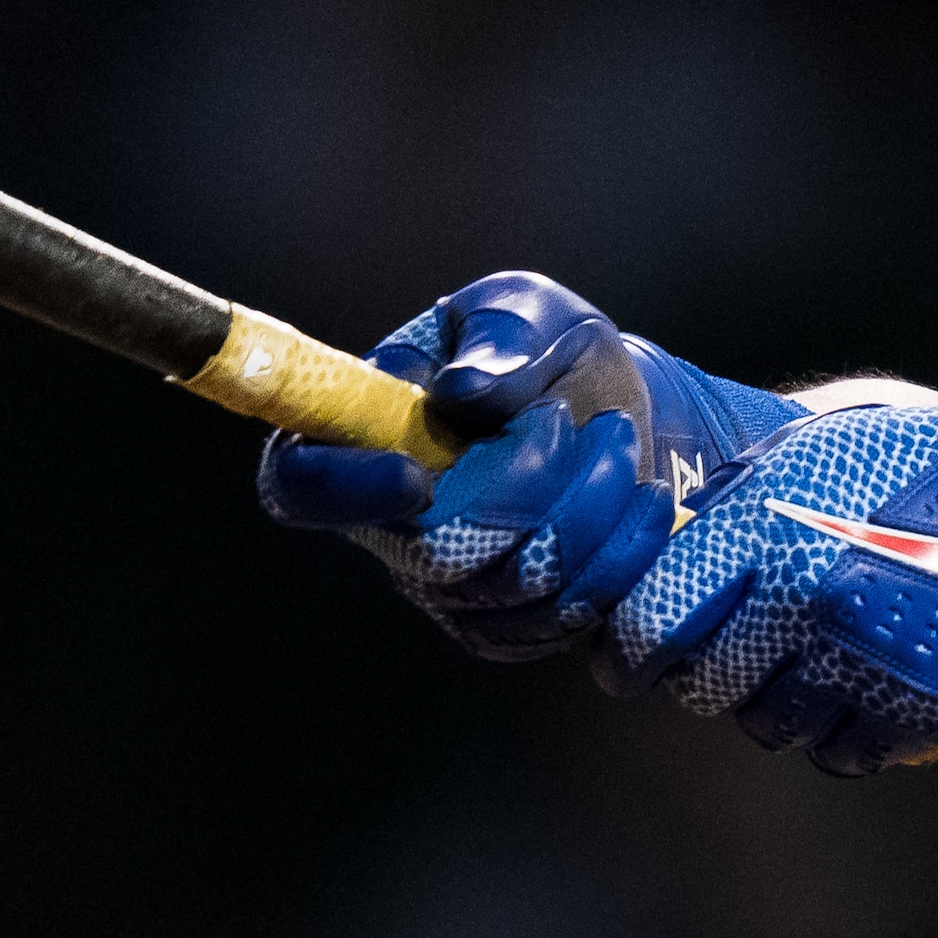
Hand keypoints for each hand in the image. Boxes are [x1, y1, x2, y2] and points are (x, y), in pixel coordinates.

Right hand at [258, 272, 796, 662]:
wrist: (622, 418)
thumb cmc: (552, 356)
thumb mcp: (532, 312)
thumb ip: (502, 338)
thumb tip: (467, 391)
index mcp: (360, 432)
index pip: (299, 484)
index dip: (342, 491)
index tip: (416, 476)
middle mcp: (388, 522)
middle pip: (430, 551)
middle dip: (526, 490)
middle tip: (576, 424)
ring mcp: (445, 586)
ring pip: (507, 588)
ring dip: (587, 513)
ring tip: (619, 446)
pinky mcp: (506, 625)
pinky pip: (554, 620)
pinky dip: (614, 560)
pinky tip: (638, 508)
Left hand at [603, 399, 937, 771]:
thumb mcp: (820, 455)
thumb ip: (736, 507)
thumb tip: (662, 554)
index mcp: (770, 527)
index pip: (650, 626)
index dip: (628, 654)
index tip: (629, 660)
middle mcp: (805, 600)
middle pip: (702, 687)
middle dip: (704, 675)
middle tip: (725, 655)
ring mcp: (862, 664)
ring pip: (766, 727)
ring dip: (772, 703)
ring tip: (804, 661)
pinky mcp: (915, 713)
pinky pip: (836, 754)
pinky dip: (835, 731)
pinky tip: (854, 687)